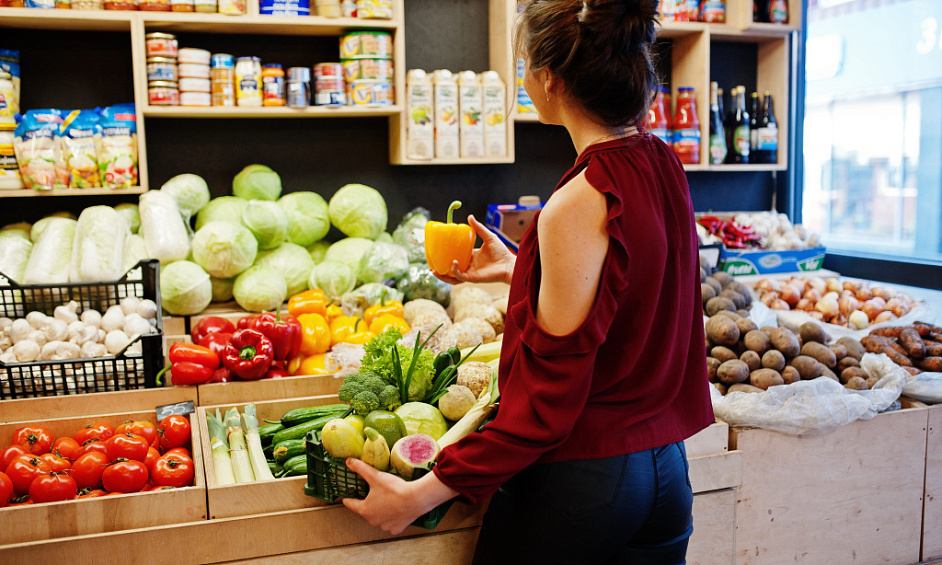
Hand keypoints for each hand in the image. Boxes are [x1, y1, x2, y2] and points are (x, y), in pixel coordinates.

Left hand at [341, 458, 456, 533]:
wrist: (416, 499)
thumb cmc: (395, 489)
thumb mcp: (375, 476)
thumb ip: (361, 468)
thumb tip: (348, 461)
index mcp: (365, 509)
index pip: (351, 504)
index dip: (348, 499)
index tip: (347, 497)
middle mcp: (372, 520)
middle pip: (366, 511)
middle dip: (368, 503)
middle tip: (374, 493)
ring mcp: (384, 526)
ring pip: (378, 517)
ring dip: (380, 511)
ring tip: (387, 499)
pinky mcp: (396, 528)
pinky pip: (390, 522)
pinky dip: (392, 517)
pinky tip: (396, 509)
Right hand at [434, 215, 515, 285]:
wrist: (509, 264)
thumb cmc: (501, 252)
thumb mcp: (488, 237)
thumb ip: (478, 228)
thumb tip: (469, 216)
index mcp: (470, 257)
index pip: (454, 257)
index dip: (445, 256)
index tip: (436, 250)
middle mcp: (468, 266)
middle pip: (450, 270)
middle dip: (439, 269)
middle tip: (430, 263)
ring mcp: (469, 273)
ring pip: (451, 277)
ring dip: (442, 275)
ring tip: (433, 269)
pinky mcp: (472, 278)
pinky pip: (460, 276)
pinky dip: (454, 270)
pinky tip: (453, 262)